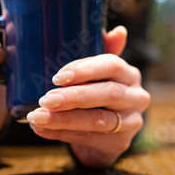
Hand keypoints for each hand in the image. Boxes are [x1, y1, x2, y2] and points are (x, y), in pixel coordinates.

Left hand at [27, 26, 150, 167]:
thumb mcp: (96, 73)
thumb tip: (118, 31)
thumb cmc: (96, 95)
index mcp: (129, 74)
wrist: (105, 133)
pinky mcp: (120, 143)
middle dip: (73, 97)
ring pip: (98, 120)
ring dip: (64, 118)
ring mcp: (132, 122)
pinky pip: (89, 138)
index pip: (112, 66)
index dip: (85, 70)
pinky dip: (62, 133)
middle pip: (107, 94)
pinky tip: (42, 129)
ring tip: (38, 117)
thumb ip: (100, 52)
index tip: (58, 77)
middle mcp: (136, 96)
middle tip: (45, 99)